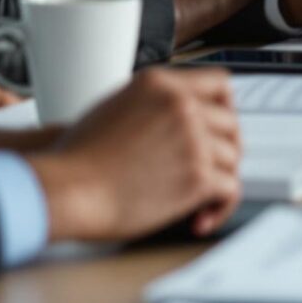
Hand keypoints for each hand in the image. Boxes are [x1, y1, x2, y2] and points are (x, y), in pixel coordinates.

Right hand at [28, 67, 242, 240]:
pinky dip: (219, 209)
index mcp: (161, 84)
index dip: (224, 108)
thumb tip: (173, 121)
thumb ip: (151, 105)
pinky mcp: (197, 176)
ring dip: (220, 181)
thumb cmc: (77, 157)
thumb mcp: (114, 106)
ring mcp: (193, 139)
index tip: (219, 128)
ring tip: (200, 200)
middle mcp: (181, 106)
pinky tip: (199, 219)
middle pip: (231, 123)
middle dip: (225, 149)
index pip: (219, 83)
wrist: (68, 188)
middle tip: (211, 169)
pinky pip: (230, 190)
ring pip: (233, 158)